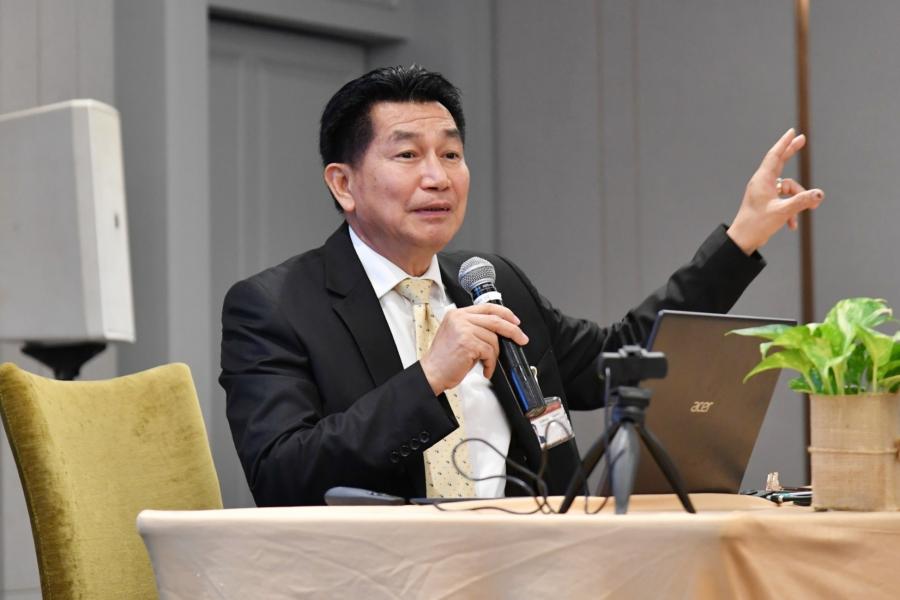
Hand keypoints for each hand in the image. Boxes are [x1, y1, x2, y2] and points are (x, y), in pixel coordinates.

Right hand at [419, 303, 528, 394]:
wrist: (431, 373)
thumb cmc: (443, 359)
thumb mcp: (456, 336)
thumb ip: (474, 328)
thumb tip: (498, 331)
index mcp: (457, 314)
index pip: (487, 307)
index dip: (505, 313)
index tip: (515, 321)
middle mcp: (460, 319)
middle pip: (495, 320)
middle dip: (512, 330)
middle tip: (521, 338)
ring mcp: (464, 329)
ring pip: (493, 339)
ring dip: (494, 355)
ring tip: (486, 363)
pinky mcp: (468, 343)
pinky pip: (489, 352)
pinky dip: (490, 363)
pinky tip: (485, 369)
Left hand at [727, 128, 824, 254]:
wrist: (743, 240)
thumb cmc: (758, 224)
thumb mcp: (782, 212)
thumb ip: (802, 202)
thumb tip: (819, 194)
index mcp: (762, 180)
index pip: (775, 156)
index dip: (784, 143)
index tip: (792, 132)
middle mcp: (762, 183)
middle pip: (779, 163)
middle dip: (791, 152)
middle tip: (802, 139)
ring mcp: (764, 192)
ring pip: (787, 189)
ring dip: (797, 201)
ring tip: (800, 215)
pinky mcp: (766, 202)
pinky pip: (784, 200)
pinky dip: (790, 211)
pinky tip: (791, 225)